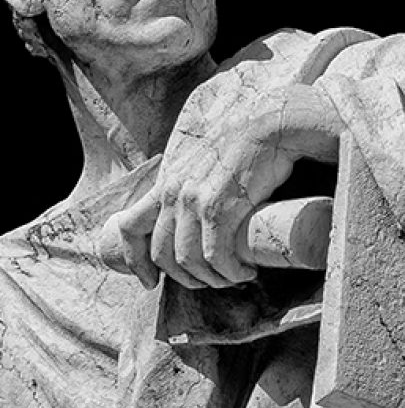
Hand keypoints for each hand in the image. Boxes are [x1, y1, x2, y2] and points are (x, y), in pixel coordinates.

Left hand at [108, 83, 339, 289]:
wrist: (272, 126)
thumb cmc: (248, 144)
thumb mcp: (207, 161)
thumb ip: (194, 181)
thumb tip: (198, 208)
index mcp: (167, 181)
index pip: (129, 227)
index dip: (135, 261)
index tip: (151, 281)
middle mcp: (173, 192)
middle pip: (161, 253)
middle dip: (185, 278)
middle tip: (211, 281)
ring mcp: (194, 200)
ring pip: (188, 260)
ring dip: (212, 279)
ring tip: (234, 278)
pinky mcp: (220, 208)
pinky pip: (215, 256)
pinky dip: (230, 272)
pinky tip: (246, 272)